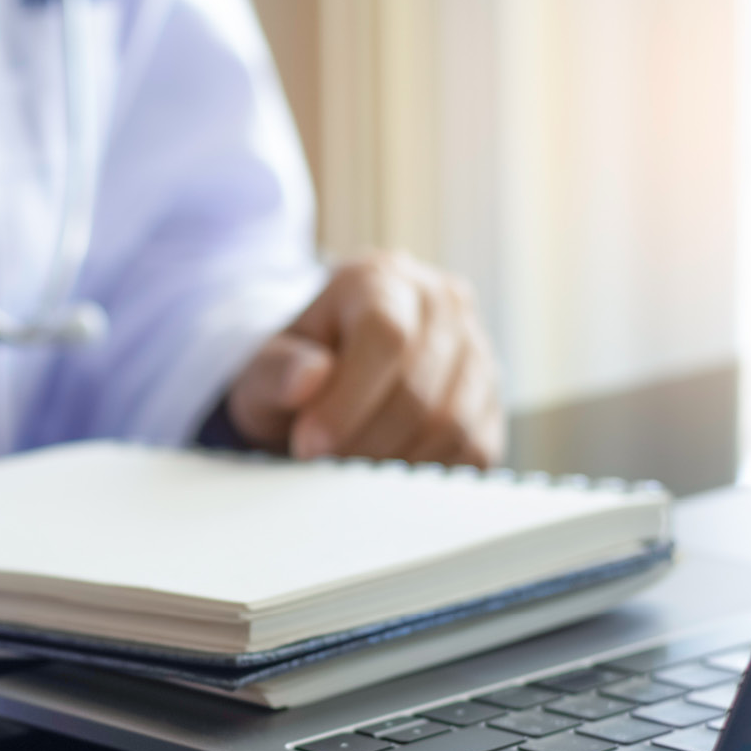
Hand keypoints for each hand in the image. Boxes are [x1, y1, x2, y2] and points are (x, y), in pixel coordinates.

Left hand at [225, 252, 504, 465]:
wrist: (320, 377)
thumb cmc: (290, 368)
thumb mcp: (261, 367)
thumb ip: (275, 369)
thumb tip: (308, 377)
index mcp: (381, 279)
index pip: (386, 337)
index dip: (348, 401)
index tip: (309, 444)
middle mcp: (440, 303)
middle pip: (419, 389)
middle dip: (363, 441)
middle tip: (322, 464)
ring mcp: (474, 348)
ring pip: (452, 423)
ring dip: (394, 462)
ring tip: (348, 467)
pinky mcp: (489, 398)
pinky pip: (473, 449)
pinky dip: (425, 472)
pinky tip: (384, 471)